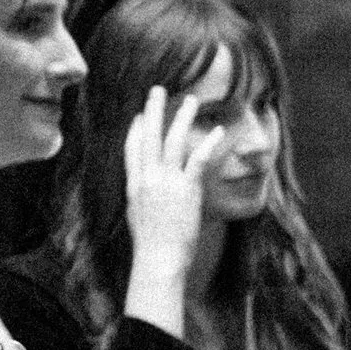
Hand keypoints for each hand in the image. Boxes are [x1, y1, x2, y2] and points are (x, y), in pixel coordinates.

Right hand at [123, 85, 226, 272]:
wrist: (158, 259)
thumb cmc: (150, 245)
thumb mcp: (137, 216)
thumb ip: (142, 198)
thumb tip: (146, 192)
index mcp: (134, 185)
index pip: (132, 148)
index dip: (135, 129)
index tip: (139, 114)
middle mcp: (147, 178)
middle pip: (148, 136)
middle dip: (152, 111)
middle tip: (157, 90)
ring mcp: (166, 182)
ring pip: (173, 141)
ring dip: (181, 118)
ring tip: (190, 101)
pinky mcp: (186, 189)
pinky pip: (198, 160)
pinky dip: (209, 144)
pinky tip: (218, 131)